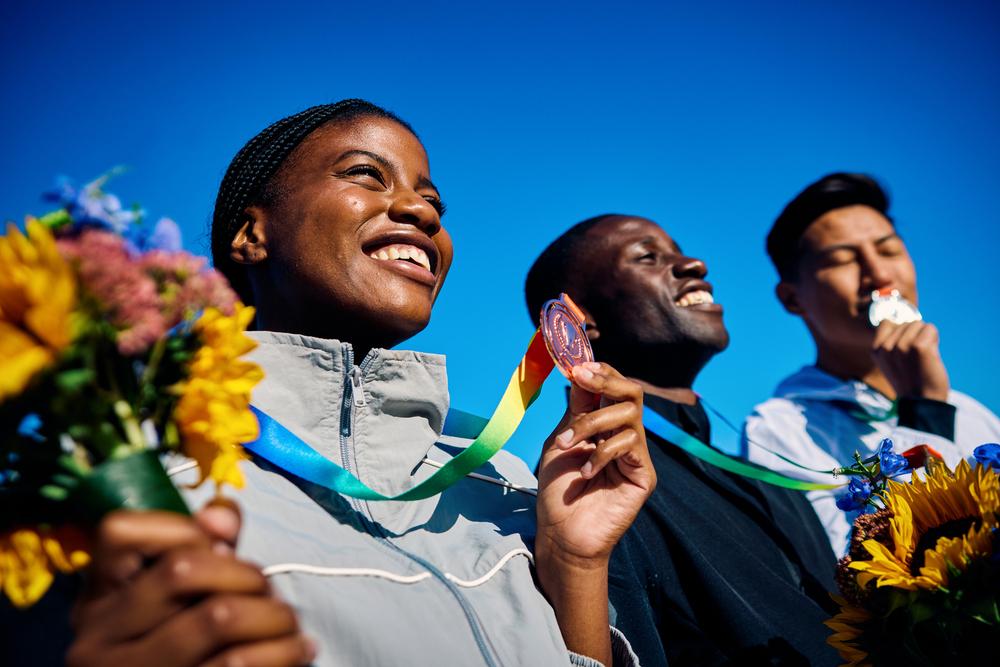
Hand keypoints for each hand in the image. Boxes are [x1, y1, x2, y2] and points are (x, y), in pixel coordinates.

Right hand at [67, 503, 314, 666]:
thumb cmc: (181, 656)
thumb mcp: (174, 605)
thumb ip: (203, 550)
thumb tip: (223, 514)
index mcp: (96, 602)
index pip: (118, 531)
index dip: (183, 528)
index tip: (225, 547)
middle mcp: (97, 638)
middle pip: (181, 570)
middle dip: (246, 573)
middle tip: (273, 594)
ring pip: (217, 617)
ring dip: (273, 615)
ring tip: (291, 625)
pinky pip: (237, 663)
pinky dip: (281, 653)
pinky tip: (297, 652)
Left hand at [535, 361, 654, 568]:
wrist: (561, 534)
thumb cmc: (558, 491)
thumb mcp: (560, 441)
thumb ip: (575, 409)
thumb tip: (580, 369)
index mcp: (604, 425)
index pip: (613, 387)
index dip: (600, 372)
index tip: (577, 365)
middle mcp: (624, 435)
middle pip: (631, 393)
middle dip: (606, 380)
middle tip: (582, 377)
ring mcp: (636, 455)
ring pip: (628, 415)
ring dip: (592, 423)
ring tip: (568, 444)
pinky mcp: (644, 475)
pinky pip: (630, 446)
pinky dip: (602, 453)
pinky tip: (586, 472)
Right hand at [872, 320, 949, 400]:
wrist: (923, 402)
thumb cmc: (911, 381)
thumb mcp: (892, 362)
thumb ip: (892, 342)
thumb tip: (908, 320)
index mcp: (876, 350)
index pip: (887, 322)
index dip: (901, 331)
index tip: (906, 349)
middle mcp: (886, 347)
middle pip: (906, 323)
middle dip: (915, 335)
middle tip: (916, 358)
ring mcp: (902, 346)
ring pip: (919, 324)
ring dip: (926, 337)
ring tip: (924, 357)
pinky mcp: (919, 347)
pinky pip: (930, 328)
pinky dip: (935, 338)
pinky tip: (932, 355)